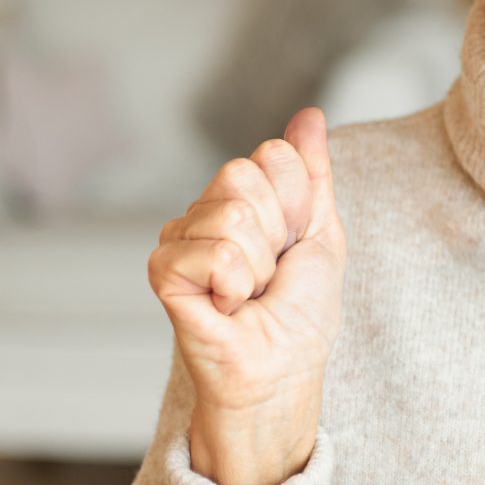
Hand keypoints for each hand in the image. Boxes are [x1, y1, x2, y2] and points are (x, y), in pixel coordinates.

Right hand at [148, 105, 347, 484]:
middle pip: (243, 175)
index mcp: (244, 196)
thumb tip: (308, 115)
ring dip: (257, 265)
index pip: (272, 155)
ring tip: (250, 293)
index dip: (299, 202)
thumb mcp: (321, 232)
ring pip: (229, 215)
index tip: (296, 242)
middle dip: (276, 230)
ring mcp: (180, 239)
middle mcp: (206, 210)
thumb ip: (312, 172)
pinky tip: (227, 305)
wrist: (283, 369)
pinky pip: (211, 252)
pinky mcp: (162, 272)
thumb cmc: (302, 311)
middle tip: (271, 272)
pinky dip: (234, 284)